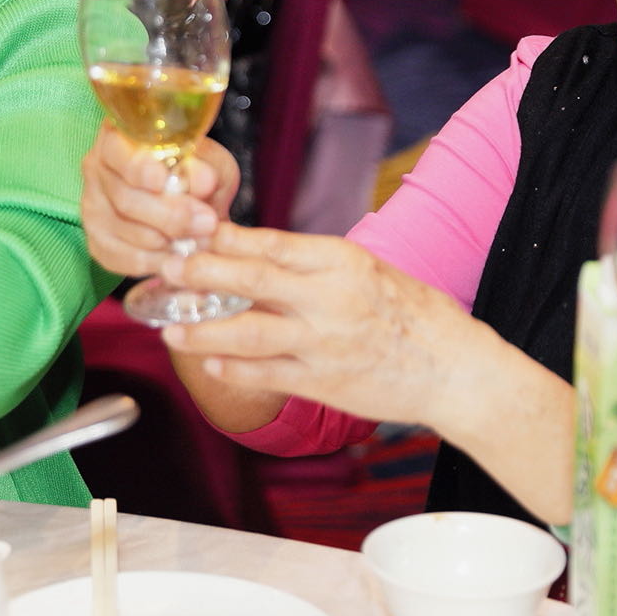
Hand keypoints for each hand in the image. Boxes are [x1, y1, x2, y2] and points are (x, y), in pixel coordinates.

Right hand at [80, 125, 237, 277]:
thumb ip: (205, 168)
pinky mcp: (98, 241)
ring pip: (126, 229)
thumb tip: (203, 181)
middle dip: (170, 215)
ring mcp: (93, 205)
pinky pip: (122, 257)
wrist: (195, 208)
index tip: (162, 180)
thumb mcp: (211, 163)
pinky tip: (177, 255)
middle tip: (207, 222)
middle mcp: (97, 167)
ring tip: (200, 239)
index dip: (138, 167)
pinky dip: (154, 261)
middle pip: (125, 197)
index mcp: (120, 136)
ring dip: (168, 240)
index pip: (118, 151)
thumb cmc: (198, 177)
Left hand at [155, 223, 481, 430]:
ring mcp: (323, 343)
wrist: (452, 368)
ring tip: (170, 331)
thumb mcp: (366, 269)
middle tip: (164, 270)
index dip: (223, 238)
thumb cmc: (410, 313)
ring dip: (204, 331)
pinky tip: (211, 365)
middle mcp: (329, 298)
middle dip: (201, 273)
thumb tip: (255, 252)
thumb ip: (313, 264)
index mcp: (340, 261)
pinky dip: (235, 370)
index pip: (270, 243)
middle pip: (251, 279)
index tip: (189, 233)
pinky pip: (267, 375)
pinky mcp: (323, 382)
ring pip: (249, 333)